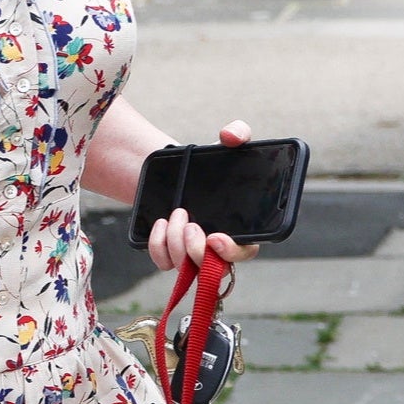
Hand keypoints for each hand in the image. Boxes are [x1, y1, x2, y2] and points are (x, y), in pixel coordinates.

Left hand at [143, 122, 262, 277]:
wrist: (175, 173)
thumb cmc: (208, 166)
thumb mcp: (225, 146)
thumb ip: (239, 133)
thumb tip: (231, 135)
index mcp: (240, 228)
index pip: (245, 252)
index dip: (233, 252)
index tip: (216, 239)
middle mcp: (217, 247)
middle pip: (214, 269)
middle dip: (197, 249)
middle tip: (188, 222)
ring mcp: (194, 253)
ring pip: (186, 266)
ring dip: (176, 241)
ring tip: (175, 213)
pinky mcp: (172, 254)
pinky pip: (164, 262)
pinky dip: (158, 246)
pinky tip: (160, 223)